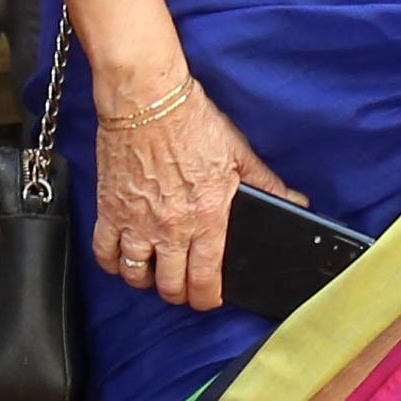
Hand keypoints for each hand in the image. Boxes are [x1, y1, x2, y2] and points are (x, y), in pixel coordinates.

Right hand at [88, 60, 298, 313]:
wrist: (147, 101)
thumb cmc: (193, 122)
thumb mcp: (239, 154)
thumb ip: (267, 185)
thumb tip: (295, 202)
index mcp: (207, 218)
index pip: (206, 280)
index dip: (209, 299)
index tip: (211, 297)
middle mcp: (170, 228)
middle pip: (171, 286)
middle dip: (180, 294)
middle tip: (185, 286)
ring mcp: (136, 222)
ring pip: (137, 276)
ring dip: (148, 281)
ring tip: (156, 273)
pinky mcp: (109, 210)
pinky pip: (105, 253)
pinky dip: (113, 264)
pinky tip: (123, 260)